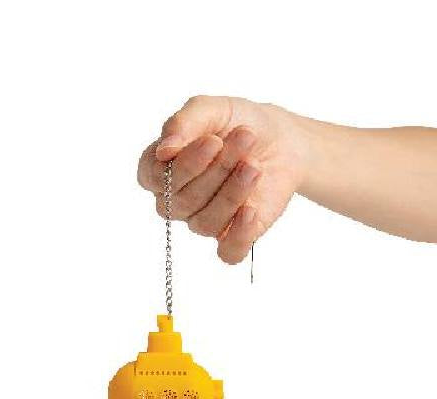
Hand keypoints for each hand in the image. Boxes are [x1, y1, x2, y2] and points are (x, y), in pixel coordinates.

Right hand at [137, 96, 307, 263]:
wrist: (283, 140)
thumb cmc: (239, 123)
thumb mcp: (213, 109)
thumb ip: (184, 122)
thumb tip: (164, 150)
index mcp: (161, 169)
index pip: (153, 178)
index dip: (182, 165)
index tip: (212, 141)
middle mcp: (178, 199)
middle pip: (182, 200)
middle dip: (217, 169)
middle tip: (245, 139)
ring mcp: (204, 220)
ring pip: (204, 223)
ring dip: (233, 193)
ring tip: (255, 164)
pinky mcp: (233, 237)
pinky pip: (227, 252)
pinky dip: (239, 235)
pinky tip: (251, 210)